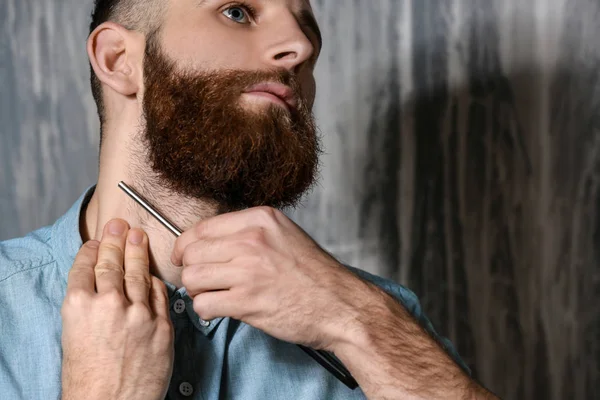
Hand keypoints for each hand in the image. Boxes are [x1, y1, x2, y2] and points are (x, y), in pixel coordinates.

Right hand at [61, 219, 173, 399]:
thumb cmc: (87, 381)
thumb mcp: (73, 338)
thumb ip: (88, 310)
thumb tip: (100, 290)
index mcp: (79, 306)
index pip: (85, 267)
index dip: (92, 251)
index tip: (97, 242)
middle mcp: (109, 304)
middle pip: (113, 264)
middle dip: (116, 241)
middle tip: (120, 225)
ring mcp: (138, 314)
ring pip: (138, 274)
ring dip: (138, 252)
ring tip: (138, 236)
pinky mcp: (162, 326)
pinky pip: (160, 295)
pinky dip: (155, 283)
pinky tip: (152, 273)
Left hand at [171, 207, 376, 351]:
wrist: (340, 304)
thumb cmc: (314, 275)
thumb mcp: (284, 235)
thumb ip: (250, 232)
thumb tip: (210, 242)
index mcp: (260, 219)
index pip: (202, 227)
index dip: (186, 246)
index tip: (184, 257)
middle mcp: (252, 240)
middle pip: (192, 252)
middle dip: (191, 270)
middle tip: (202, 281)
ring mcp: (249, 270)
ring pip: (193, 278)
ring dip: (198, 291)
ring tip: (214, 296)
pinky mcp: (247, 301)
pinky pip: (203, 304)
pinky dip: (206, 311)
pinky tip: (222, 310)